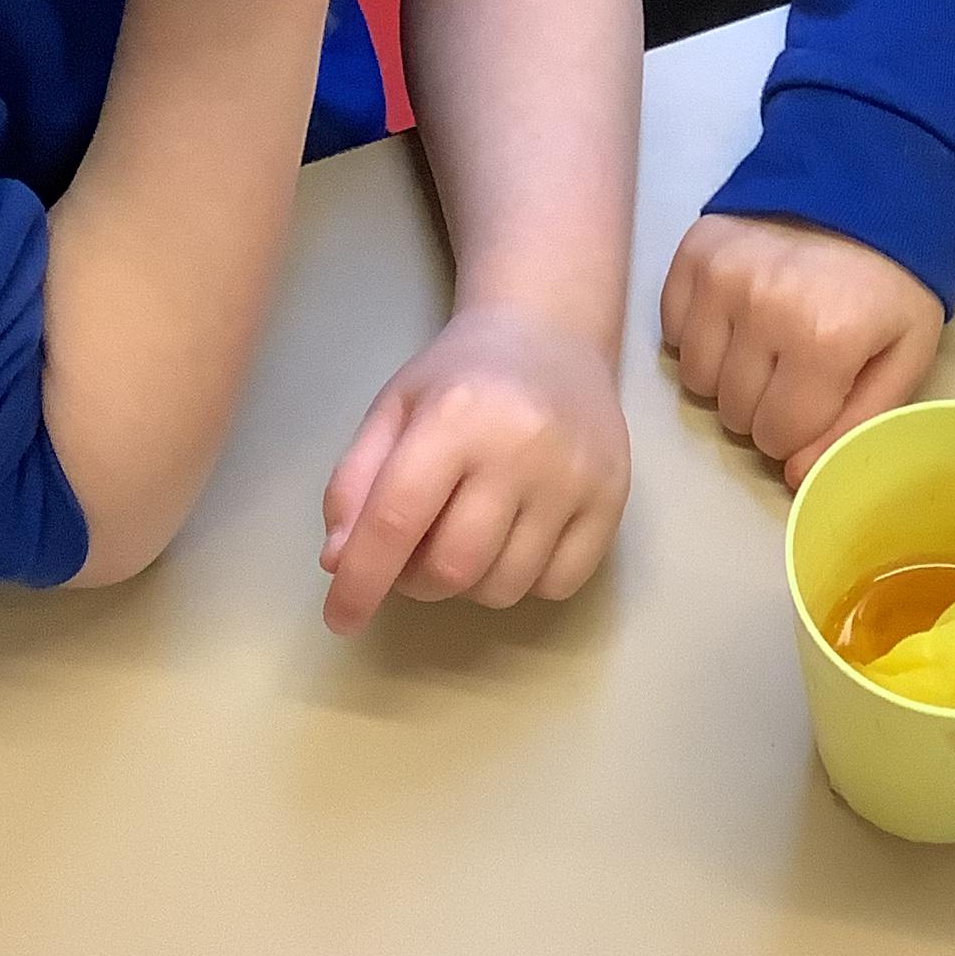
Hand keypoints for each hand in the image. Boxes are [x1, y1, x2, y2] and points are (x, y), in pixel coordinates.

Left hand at [318, 303, 629, 633]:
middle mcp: (521, 447)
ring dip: (469, 584)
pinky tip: (515, 539)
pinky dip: (524, 581)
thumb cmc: (460, 377)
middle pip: (453, 566)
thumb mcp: (393, 411)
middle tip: (413, 554)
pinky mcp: (613, 498)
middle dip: (417, 582)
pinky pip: (558, 584)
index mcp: (455, 416)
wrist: (552, 337)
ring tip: (466, 537)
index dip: (361, 581)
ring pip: (505, 586)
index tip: (341, 619)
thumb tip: (341, 565)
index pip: (397, 520)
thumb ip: (354, 485)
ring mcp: (575, 476)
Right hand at [661, 214, 943, 487]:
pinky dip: (700, 337)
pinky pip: (672, 334)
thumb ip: (855, 424)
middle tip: (795, 370)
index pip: (777, 437)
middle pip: (735, 414)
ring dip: (729, 377)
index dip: (799, 431)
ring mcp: (720, 278)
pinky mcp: (692, 253)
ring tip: (766, 343)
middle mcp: (763, 309)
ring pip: (696, 380)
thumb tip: (791, 476)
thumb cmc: (892, 280)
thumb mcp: (904, 356)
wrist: (864, 183)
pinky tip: (738, 315)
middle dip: (766, 407)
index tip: (819, 399)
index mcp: (825, 341)